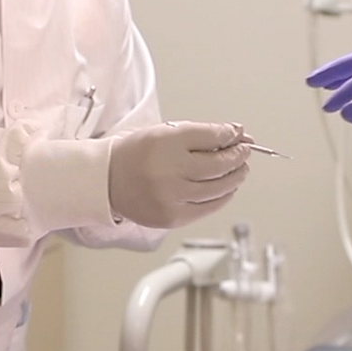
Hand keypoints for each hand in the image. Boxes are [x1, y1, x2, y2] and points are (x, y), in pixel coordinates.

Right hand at [108, 122, 249, 227]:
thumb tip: (236, 135)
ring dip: (235, 177)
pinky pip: (208, 208)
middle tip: (244, 151)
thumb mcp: (166, 133)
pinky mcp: (172, 218)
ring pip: (218, 188)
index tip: (240, 135)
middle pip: (219, 165)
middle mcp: (168, 172)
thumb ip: (202, 134)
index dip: (231, 136)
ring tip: (240, 170)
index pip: (210, 137)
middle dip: (238, 157)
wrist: (106, 181)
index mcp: (165, 144)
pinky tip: (226, 188)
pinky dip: (223, 197)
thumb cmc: (137, 154)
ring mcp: (171, 198)